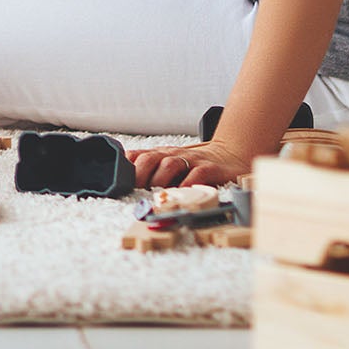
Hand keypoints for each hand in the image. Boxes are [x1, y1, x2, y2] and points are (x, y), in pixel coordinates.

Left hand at [128, 139, 249, 188]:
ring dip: (161, 179)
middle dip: (139, 174)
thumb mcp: (170, 166)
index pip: (136, 156)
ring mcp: (191, 160)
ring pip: (170, 164)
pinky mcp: (210, 168)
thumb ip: (151, 172)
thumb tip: (126, 186)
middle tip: (137, 190)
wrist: (229, 154)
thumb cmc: (194, 165)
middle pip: (149, 159)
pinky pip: (197, 174)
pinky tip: (182, 193)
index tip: (119, 183)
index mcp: (160, 155)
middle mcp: (173, 155)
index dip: (125, 168)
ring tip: (157, 193)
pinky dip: (187, 184)